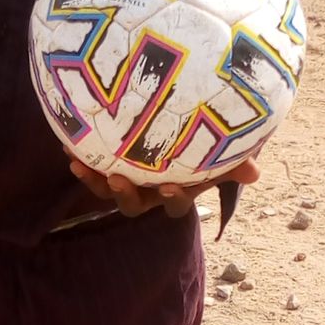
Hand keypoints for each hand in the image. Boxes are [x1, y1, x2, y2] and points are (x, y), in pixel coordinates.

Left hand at [69, 155, 260, 219]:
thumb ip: (236, 160)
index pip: (175, 205)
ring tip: (81, 166)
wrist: (188, 119)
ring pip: (109, 191)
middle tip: (118, 179)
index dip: (172, 199)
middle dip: (125, 196)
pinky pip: (93, 168)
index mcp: (178, 191)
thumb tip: (256, 172)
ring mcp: (129, 179)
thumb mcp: (224, 148)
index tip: (169, 186)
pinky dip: (81, 159)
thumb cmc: (209, 138)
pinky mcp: (110, 163)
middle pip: (136, 206)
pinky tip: (68, 144)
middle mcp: (150, 191)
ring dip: (95, 181)